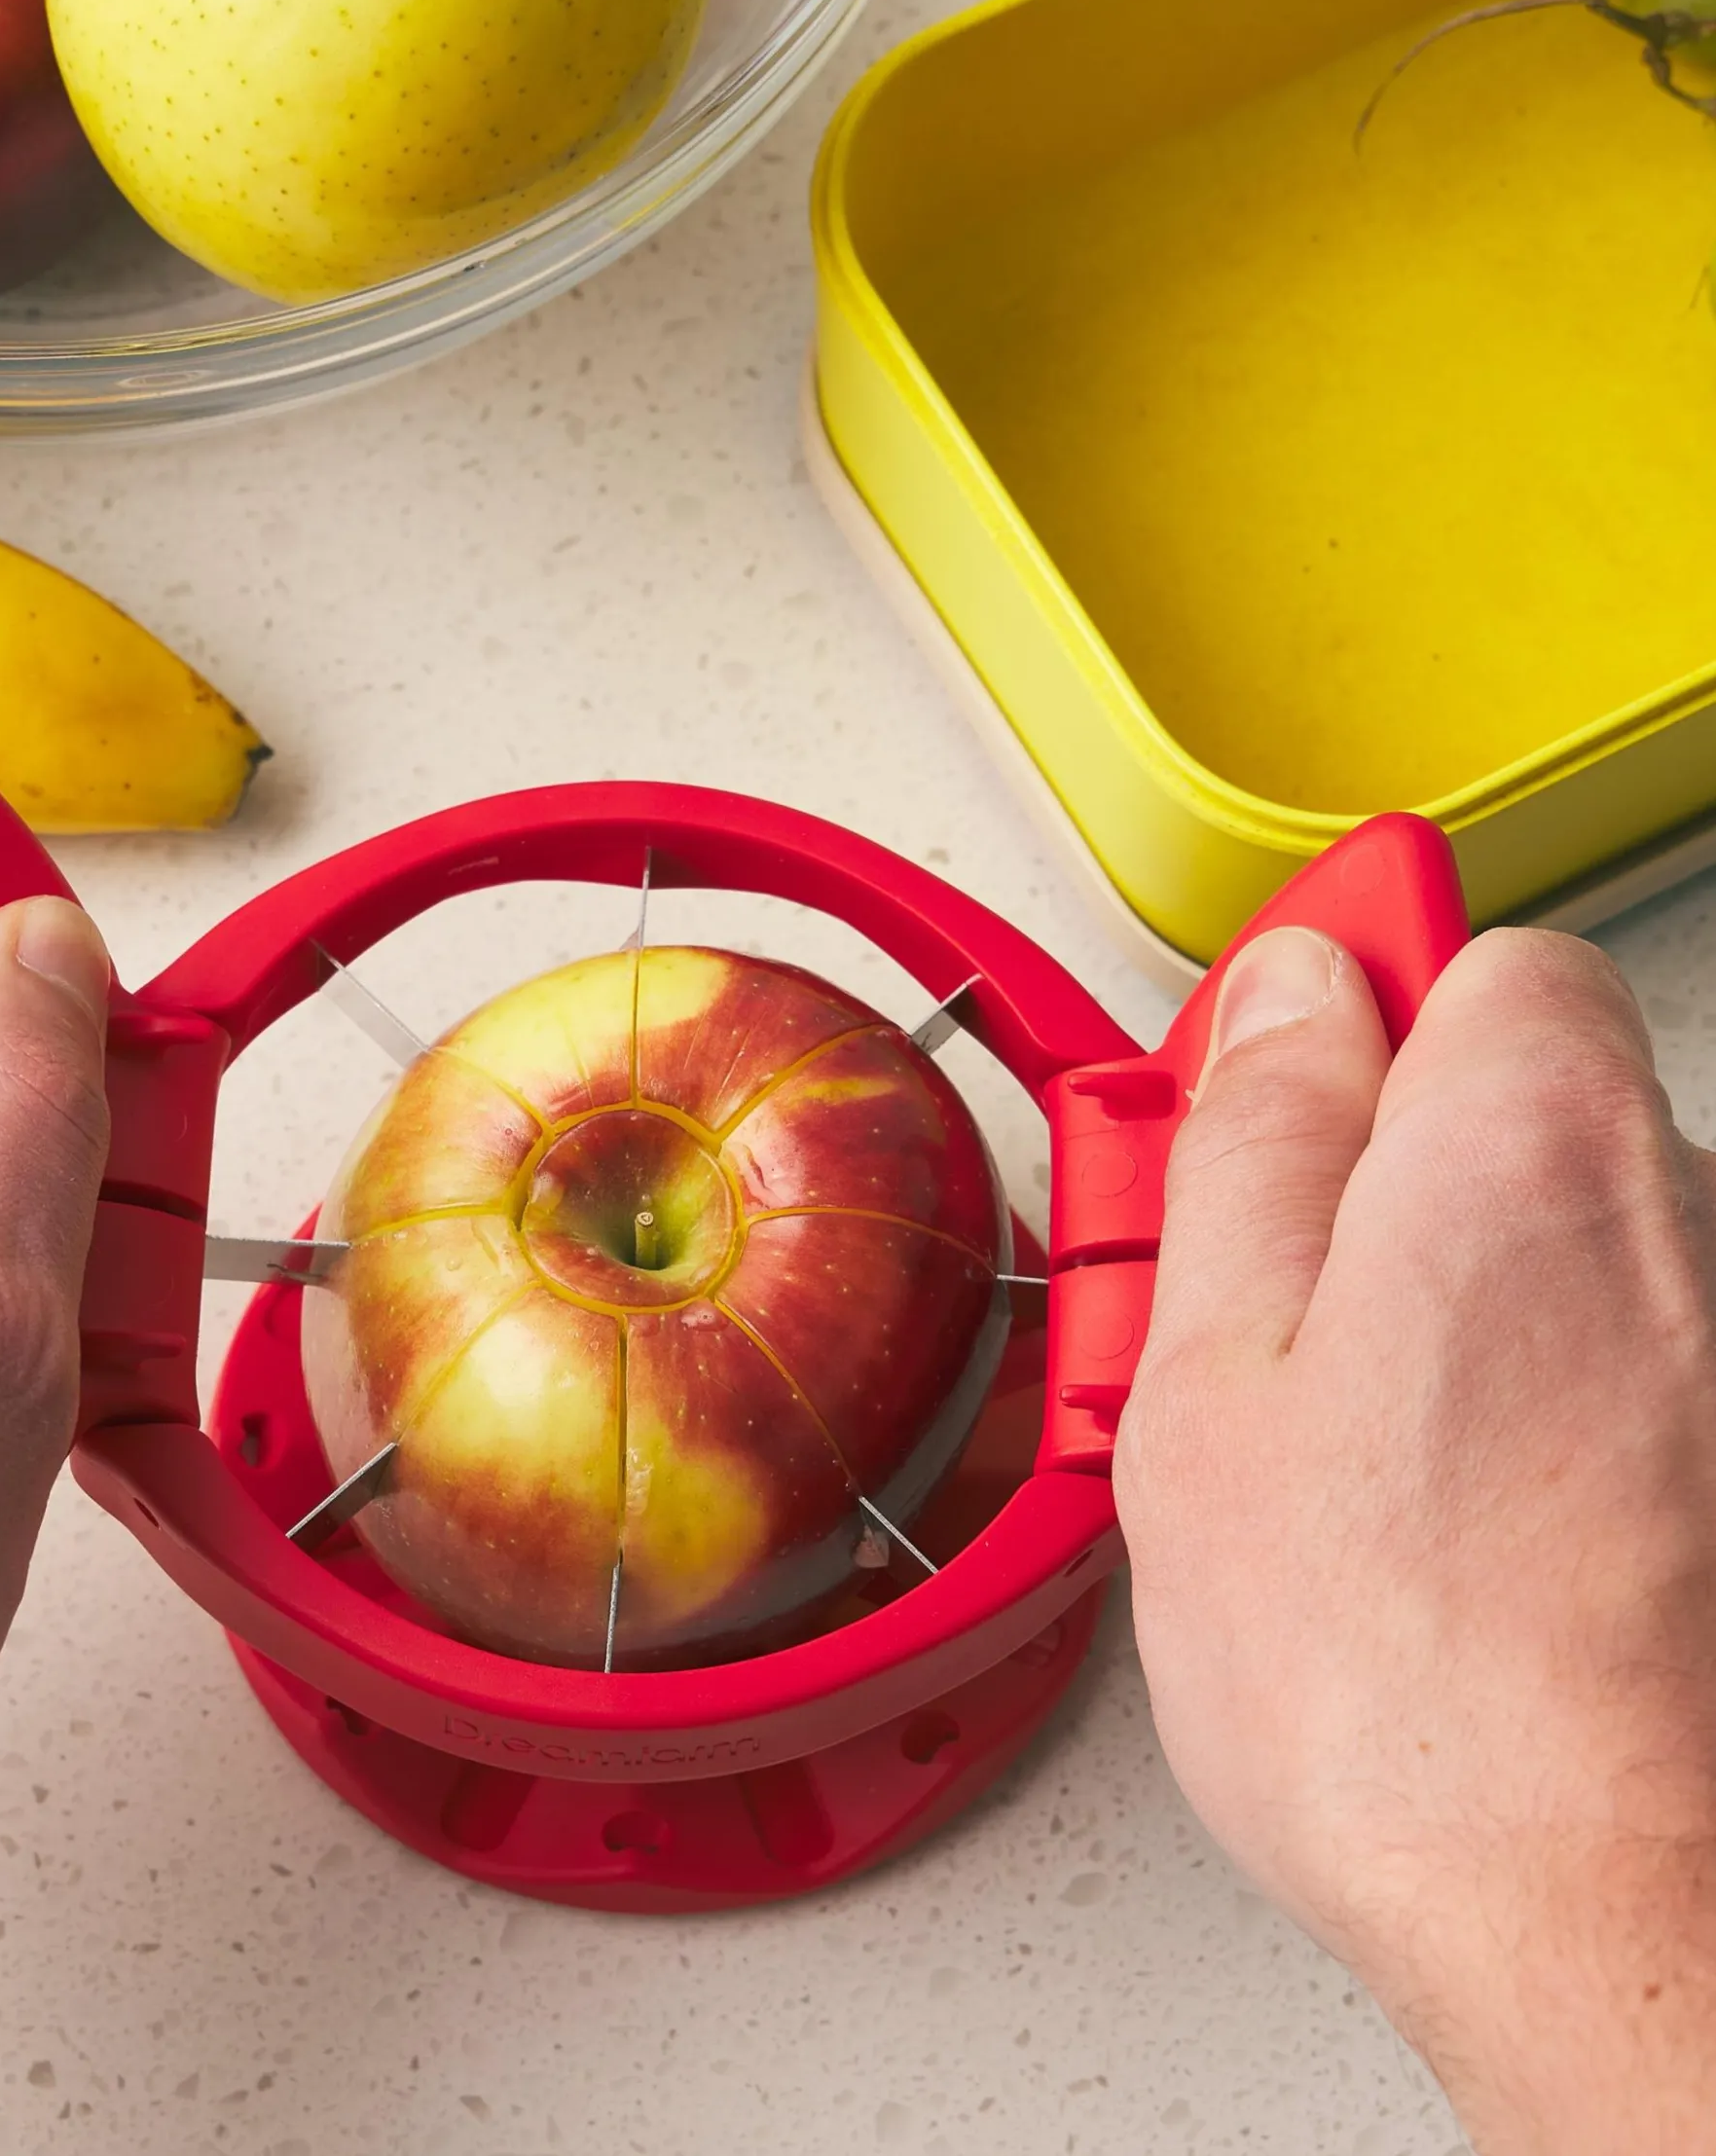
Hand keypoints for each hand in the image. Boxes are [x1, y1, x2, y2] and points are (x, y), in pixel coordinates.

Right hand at [1117, 924, 1715, 2153]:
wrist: (1611, 1925)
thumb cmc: (1398, 1685)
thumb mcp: (1213, 1374)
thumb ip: (1251, 1138)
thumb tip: (1283, 997)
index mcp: (1529, 1152)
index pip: (1475, 957)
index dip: (1352, 1022)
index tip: (1276, 1098)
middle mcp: (1687, 1218)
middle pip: (1524, 1106)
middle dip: (1392, 1178)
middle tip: (1278, 1328)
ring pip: (1570, 1250)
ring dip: (1465, 1308)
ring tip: (1362, 1468)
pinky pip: (1635, 1363)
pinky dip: (1551, 1408)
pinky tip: (1466, 1530)